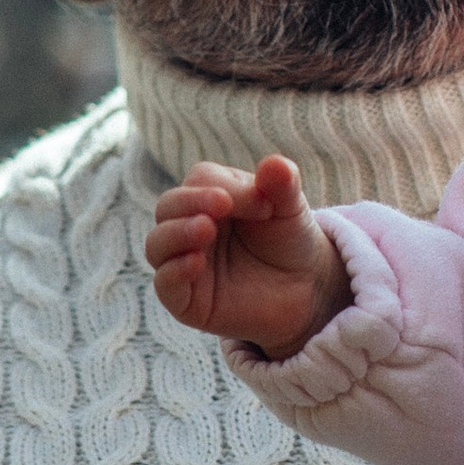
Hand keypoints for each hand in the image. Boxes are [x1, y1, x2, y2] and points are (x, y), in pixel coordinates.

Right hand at [147, 156, 347, 358]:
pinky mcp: (185, 300)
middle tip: (222, 205)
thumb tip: (275, 164)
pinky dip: (174, 271)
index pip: (200, 180)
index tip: (264, 205)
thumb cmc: (290, 240)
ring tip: (206, 229)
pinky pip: (165, 284)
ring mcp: (184, 262)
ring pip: (157, 244)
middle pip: (168, 206)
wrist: (306, 289)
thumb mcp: (291, 209)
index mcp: (210, 196)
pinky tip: (197, 263)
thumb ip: (283, 185)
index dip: (227, 187)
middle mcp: (189, 226)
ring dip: (177, 233)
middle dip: (190, 202)